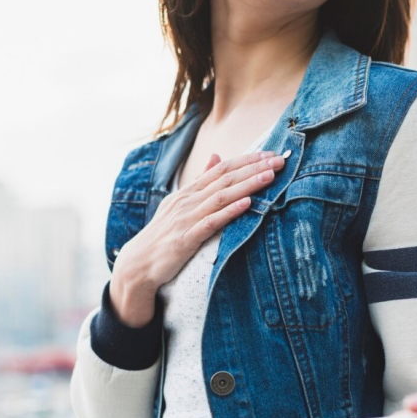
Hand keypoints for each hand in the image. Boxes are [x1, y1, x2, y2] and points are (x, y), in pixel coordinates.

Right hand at [109, 150, 286, 326]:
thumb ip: (200, 181)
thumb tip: (217, 157)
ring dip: (247, 185)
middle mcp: (188, 200)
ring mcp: (186, 218)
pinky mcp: (186, 239)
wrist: (137, 264)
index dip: (247, 160)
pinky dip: (230, 212)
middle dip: (254, 167)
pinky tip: (247, 204)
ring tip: (269, 176)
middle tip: (279, 160)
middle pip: (225, 178)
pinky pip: (211, 223)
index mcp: (189, 192)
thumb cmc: (163, 235)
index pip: (222, 169)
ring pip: (221, 197)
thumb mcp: (180, 203)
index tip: (270, 153)